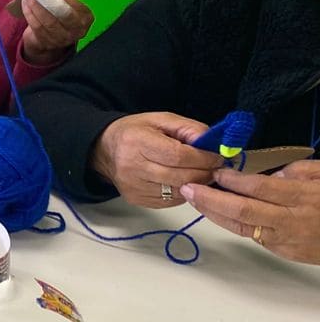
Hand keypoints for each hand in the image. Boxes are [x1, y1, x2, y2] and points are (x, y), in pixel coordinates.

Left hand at [20, 0, 94, 64]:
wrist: (51, 38)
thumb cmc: (60, 14)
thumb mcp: (69, 5)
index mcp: (86, 17)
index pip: (74, 6)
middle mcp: (77, 30)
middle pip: (62, 14)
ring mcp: (62, 39)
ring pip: (46, 21)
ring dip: (34, 5)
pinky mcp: (47, 43)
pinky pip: (36, 26)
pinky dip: (28, 12)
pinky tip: (25, 3)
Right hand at [89, 112, 220, 207]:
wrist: (104, 150)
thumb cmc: (135, 132)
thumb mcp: (161, 119)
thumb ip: (189, 128)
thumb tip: (214, 144)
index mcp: (137, 141)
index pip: (178, 156)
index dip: (203, 158)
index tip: (217, 157)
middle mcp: (132, 166)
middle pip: (181, 177)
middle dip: (205, 173)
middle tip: (215, 167)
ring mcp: (133, 186)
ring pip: (178, 192)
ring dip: (196, 184)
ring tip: (200, 173)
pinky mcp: (137, 199)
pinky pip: (171, 201)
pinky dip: (183, 192)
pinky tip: (183, 181)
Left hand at [181, 160, 319, 264]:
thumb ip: (298, 171)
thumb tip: (271, 174)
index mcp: (304, 198)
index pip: (261, 188)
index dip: (235, 180)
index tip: (217, 171)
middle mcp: (292, 221)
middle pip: (244, 210)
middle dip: (212, 199)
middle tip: (189, 188)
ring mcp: (286, 240)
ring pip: (242, 227)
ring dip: (214, 213)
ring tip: (194, 199)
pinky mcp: (283, 252)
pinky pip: (252, 236)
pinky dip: (232, 224)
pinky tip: (217, 213)